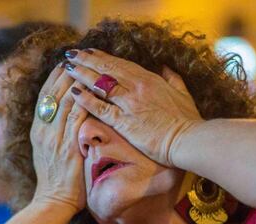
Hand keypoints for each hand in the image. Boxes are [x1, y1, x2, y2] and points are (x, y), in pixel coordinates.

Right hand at [29, 66, 87, 213]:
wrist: (53, 203)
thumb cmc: (55, 182)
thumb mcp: (47, 154)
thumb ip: (52, 135)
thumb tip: (59, 120)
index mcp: (37, 132)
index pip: (44, 97)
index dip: (53, 79)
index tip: (63, 64)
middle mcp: (43, 132)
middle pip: (53, 94)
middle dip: (66, 74)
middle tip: (78, 58)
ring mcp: (55, 139)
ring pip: (65, 102)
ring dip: (77, 83)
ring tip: (87, 67)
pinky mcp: (68, 147)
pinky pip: (76, 119)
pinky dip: (84, 103)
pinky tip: (93, 91)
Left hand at [63, 49, 201, 166]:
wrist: (189, 139)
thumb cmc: (188, 120)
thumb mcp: (183, 94)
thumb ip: (173, 79)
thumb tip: (166, 68)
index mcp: (150, 79)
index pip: (121, 64)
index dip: (103, 58)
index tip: (90, 52)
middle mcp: (137, 87)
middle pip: (107, 69)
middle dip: (87, 60)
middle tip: (71, 55)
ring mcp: (130, 103)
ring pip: (100, 84)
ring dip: (82, 74)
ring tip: (67, 69)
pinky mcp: (124, 122)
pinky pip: (101, 108)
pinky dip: (86, 99)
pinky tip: (74, 92)